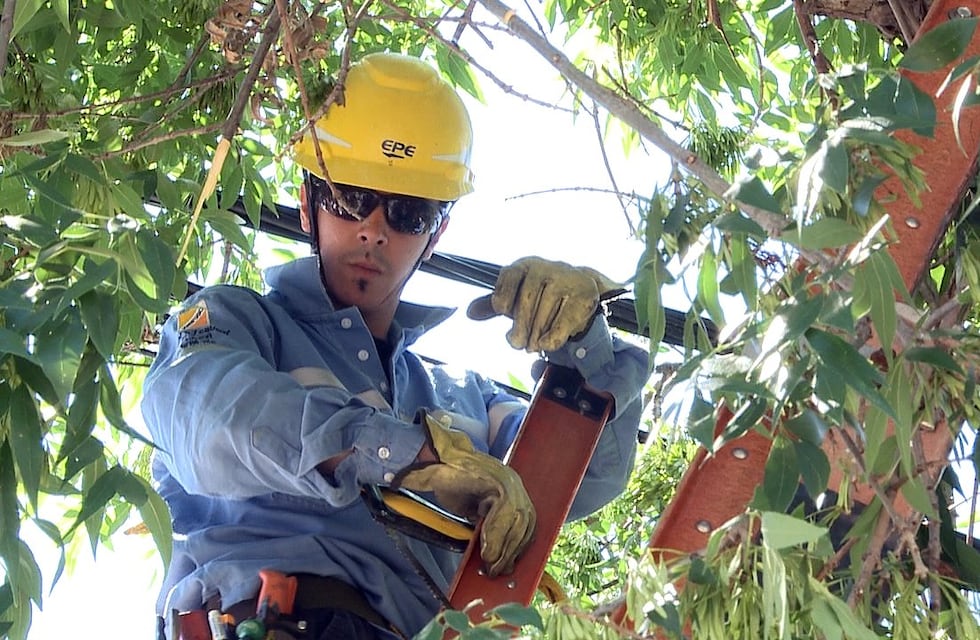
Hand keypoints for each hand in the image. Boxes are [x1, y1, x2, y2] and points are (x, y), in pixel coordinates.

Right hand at [392, 411, 535, 576]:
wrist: (437, 460)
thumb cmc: (453, 483)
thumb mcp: (473, 511)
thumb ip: (487, 528)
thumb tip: (494, 558)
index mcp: (513, 491)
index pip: (526, 524)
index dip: (518, 547)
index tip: (509, 567)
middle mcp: (514, 484)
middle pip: (525, 523)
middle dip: (512, 551)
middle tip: (497, 571)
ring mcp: (508, 480)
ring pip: (517, 519)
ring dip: (503, 546)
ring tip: (489, 563)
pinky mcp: (497, 479)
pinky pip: (504, 510)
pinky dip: (494, 533)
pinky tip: (485, 549)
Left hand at [467, 257, 622, 351]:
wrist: (580, 287)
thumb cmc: (542, 293)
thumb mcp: (516, 295)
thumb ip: (493, 304)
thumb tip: (470, 312)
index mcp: (524, 266)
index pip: (509, 277)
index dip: (502, 297)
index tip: (502, 311)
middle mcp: (545, 269)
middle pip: (526, 303)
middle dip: (520, 329)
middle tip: (518, 344)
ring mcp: (565, 281)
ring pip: (544, 316)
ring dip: (535, 337)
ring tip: (533, 345)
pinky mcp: (582, 297)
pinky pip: (562, 324)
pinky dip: (552, 339)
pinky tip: (546, 344)